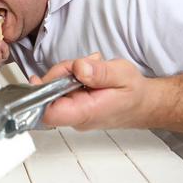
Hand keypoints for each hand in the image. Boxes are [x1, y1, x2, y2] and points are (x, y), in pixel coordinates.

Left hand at [30, 53, 148, 129]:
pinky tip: (89, 74)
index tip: (42, 77)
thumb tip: (79, 68)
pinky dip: (73, 76)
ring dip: (69, 72)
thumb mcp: (122, 75)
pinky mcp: (73, 105)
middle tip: (84, 65)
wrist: (143, 104)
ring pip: (55, 87)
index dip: (40, 94)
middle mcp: (76, 116)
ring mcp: (73, 112)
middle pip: (49, 93)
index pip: (49, 112)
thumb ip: (100, 72)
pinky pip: (62, 87)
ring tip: (92, 68)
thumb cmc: (134, 93)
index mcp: (86, 112)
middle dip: (61, 72)